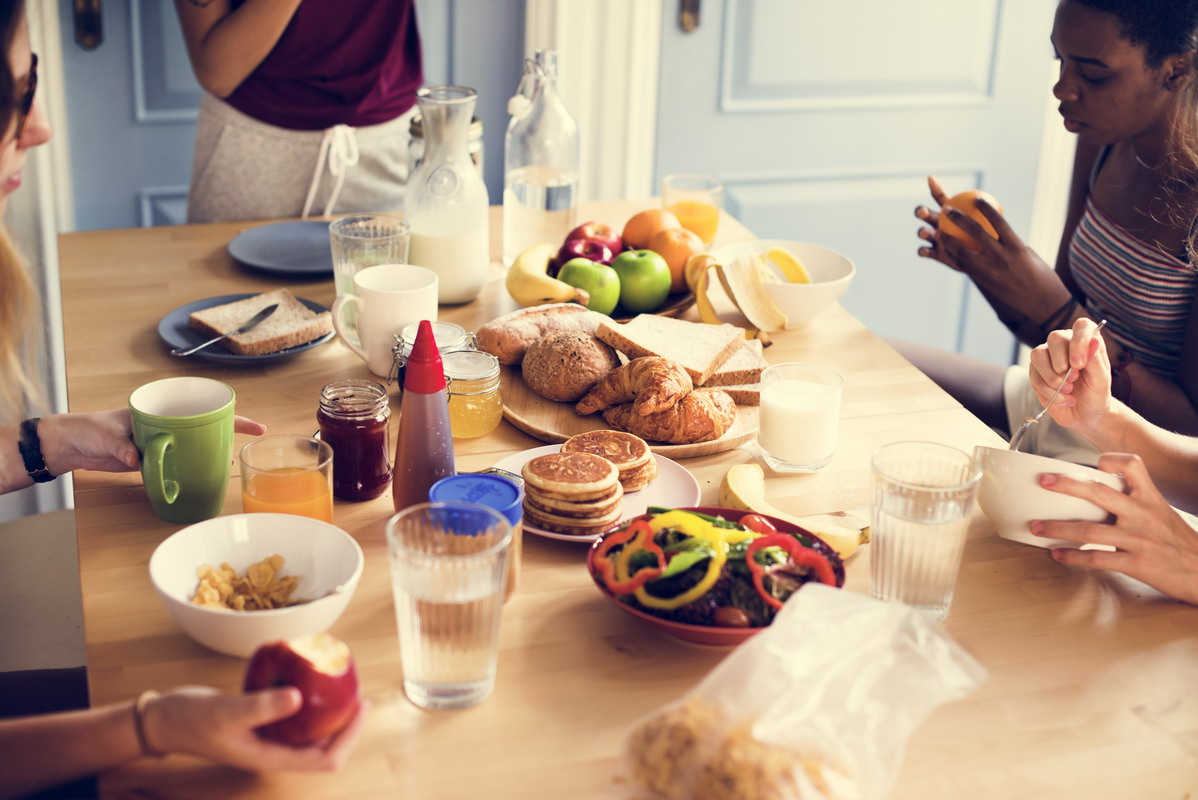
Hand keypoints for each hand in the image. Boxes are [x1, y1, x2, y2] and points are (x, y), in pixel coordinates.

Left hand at [40, 411, 266, 476]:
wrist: (70, 444)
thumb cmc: (88, 429)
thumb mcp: (106, 435)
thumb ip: (122, 447)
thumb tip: (135, 460)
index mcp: (160, 410)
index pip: (201, 409)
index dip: (231, 417)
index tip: (255, 426)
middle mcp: (165, 423)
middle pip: (205, 426)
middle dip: (229, 431)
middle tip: (250, 439)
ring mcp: (161, 441)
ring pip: (194, 445)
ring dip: (211, 452)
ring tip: (228, 461)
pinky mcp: (153, 458)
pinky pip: (179, 461)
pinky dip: (190, 467)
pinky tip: (201, 475)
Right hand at [145, 687, 365, 771]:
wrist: (165, 718)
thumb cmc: (192, 721)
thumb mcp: (228, 712)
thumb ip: (261, 706)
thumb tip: (298, 697)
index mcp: (272, 758)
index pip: (325, 759)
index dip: (348, 737)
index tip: (362, 708)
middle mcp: (275, 750)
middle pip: (324, 745)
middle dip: (346, 722)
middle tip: (359, 692)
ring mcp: (269, 737)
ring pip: (310, 729)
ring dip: (329, 711)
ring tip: (342, 684)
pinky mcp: (263, 720)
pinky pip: (294, 713)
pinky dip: (307, 699)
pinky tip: (310, 675)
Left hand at [914, 175, 1064, 317]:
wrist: (1038, 301)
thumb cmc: (1036, 273)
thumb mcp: (1025, 252)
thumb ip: (1007, 240)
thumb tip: (992, 226)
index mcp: (1016, 247)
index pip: (999, 222)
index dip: (986, 208)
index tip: (975, 198)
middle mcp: (1001, 258)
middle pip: (976, 233)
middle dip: (958, 219)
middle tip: (946, 208)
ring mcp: (988, 271)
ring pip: (962, 252)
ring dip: (947, 240)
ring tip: (936, 230)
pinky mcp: (980, 280)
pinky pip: (961, 265)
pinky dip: (951, 255)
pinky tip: (942, 247)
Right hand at [1028, 317, 1112, 435]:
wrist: (1084, 414)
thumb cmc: (1096, 395)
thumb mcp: (1101, 381)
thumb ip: (1096, 360)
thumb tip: (1094, 340)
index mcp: (1087, 341)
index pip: (1081, 327)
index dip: (1078, 342)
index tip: (1078, 365)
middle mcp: (1066, 344)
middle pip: (1055, 337)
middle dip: (1062, 363)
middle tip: (1074, 380)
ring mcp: (1048, 356)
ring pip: (1038, 354)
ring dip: (1052, 378)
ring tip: (1068, 390)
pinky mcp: (1036, 371)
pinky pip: (1034, 375)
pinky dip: (1049, 391)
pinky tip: (1062, 397)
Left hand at [1030, 453, 1197, 604]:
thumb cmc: (1175, 539)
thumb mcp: (1160, 510)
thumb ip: (1132, 499)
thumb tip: (1092, 491)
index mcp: (1149, 497)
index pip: (1131, 465)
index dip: (1110, 460)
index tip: (1092, 464)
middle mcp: (1142, 514)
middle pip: (1099, 491)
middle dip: (1067, 484)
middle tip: (1043, 481)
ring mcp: (1138, 539)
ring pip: (1090, 530)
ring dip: (1058, 528)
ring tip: (1036, 527)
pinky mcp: (1136, 563)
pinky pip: (1097, 558)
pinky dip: (1073, 556)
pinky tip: (1057, 554)